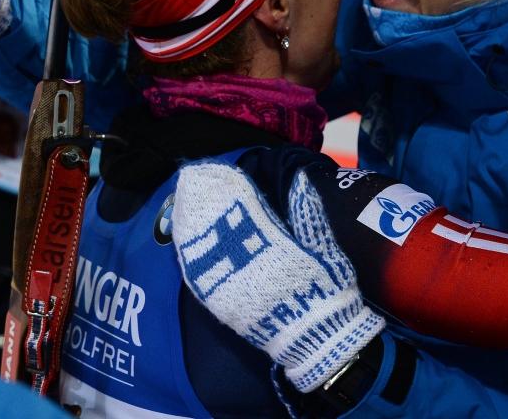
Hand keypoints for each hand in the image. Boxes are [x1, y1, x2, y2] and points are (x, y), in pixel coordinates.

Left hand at [172, 161, 383, 391]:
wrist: (315, 336)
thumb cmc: (325, 289)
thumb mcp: (324, 247)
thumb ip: (308, 212)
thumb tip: (298, 179)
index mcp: (274, 243)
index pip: (244, 208)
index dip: (229, 188)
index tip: (220, 170)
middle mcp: (246, 261)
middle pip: (217, 225)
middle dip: (204, 201)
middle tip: (192, 178)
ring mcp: (228, 283)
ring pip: (203, 247)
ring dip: (190, 223)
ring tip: (182, 201)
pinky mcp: (220, 302)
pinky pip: (197, 274)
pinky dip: (188, 254)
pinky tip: (181, 239)